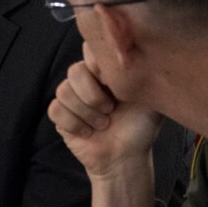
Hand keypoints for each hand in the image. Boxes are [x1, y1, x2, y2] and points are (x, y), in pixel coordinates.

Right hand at [48, 54, 161, 181]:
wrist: (127, 156)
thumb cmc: (140, 127)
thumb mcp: (151, 98)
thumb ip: (148, 74)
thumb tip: (143, 54)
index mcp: (105, 71)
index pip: (90, 50)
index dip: (98, 64)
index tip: (112, 83)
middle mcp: (86, 80)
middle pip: (74, 71)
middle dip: (93, 95)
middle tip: (111, 110)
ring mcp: (71, 97)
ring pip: (63, 91)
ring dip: (86, 112)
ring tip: (103, 124)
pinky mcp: (60, 115)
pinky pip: (56, 110)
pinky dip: (74, 123)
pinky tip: (87, 132)